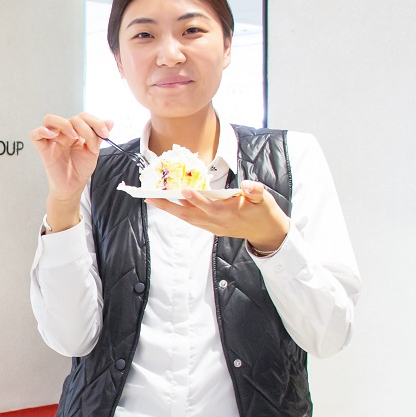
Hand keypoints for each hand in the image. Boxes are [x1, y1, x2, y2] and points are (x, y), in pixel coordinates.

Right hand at [29, 112, 111, 231]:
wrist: (73, 188)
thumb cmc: (80, 170)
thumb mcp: (92, 151)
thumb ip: (98, 136)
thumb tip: (110, 122)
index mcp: (75, 132)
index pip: (82, 117)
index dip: (95, 122)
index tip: (105, 134)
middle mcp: (63, 134)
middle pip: (70, 118)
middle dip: (85, 127)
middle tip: (90, 142)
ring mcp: (52, 140)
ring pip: (49, 119)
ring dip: (64, 124)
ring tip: (73, 136)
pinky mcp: (43, 149)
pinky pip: (35, 134)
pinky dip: (42, 131)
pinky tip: (53, 135)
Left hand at [147, 180, 289, 251]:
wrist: (265, 232)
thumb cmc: (264, 212)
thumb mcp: (264, 199)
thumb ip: (256, 192)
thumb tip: (249, 185)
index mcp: (227, 213)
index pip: (208, 205)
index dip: (196, 198)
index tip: (184, 190)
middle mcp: (215, 221)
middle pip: (188, 214)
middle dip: (168, 206)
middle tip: (149, 197)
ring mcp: (212, 226)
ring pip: (186, 218)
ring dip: (169, 209)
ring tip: (153, 200)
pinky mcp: (211, 227)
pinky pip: (191, 220)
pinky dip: (179, 212)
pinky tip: (171, 205)